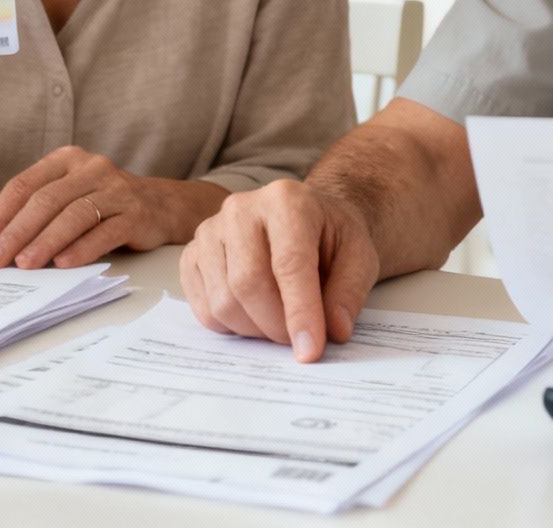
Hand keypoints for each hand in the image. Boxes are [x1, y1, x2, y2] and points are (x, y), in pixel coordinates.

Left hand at [0, 147, 191, 269]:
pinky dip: (82, 248)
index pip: (22, 186)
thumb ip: (21, 205)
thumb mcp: (60, 196)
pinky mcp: (136, 213)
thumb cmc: (102, 202)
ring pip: (73, 214)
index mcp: (65, 160)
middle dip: (16, 233)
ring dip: (45, 242)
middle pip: (45, 200)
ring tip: (24, 265)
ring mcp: (116, 189)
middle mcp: (91, 168)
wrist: (161, 205)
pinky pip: (105, 231)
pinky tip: (63, 264)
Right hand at [178, 180, 379, 362]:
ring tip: (279, 322)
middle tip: (297, 340)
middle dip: (275, 325)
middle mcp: (241, 209)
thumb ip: (349, 292)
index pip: (289, 263)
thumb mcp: (360, 257)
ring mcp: (210, 230)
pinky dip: (230, 326)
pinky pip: (203, 308)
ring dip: (254, 329)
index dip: (300, 312)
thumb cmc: (331, 238)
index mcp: (287, 201)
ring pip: (223, 301)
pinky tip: (254, 315)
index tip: (310, 351)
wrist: (305, 220)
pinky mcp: (192, 254)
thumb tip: (334, 331)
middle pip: (248, 283)